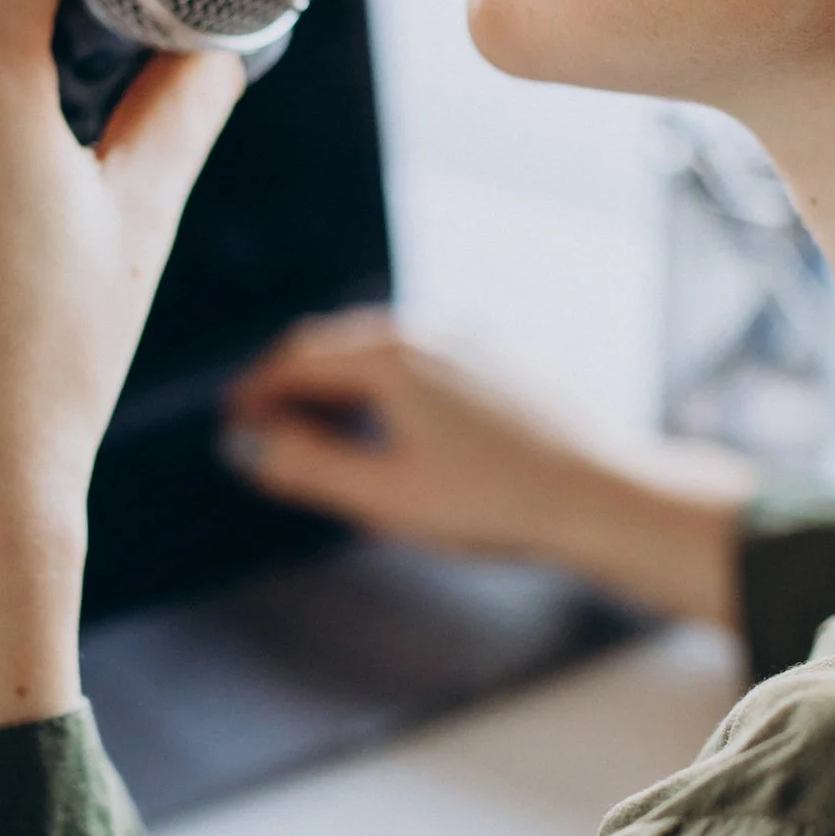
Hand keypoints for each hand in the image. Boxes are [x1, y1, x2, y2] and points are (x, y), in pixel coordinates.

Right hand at [225, 311, 757, 624]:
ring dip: (342, 376)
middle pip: (339, 342)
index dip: (257, 390)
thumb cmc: (492, 502)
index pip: (298, 360)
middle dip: (295, 378)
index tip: (234, 419)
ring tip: (326, 422)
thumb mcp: (383, 498)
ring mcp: (473, 341)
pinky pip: (428, 356)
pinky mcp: (507, 359)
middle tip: (268, 418)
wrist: (601, 494)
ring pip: (386, 345)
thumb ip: (307, 468)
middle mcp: (428, 333)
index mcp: (390, 358)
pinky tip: (400, 421)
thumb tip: (247, 445)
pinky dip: (389, 379)